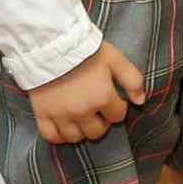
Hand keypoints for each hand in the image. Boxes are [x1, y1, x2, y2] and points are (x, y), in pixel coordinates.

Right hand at [29, 41, 144, 145]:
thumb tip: (140, 100)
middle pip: (96, 132)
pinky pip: (51, 136)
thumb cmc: (85, 52)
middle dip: (102, 123)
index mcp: (102, 97)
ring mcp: (60, 115)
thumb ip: (132, 80)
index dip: (118, 108)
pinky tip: (64, 127)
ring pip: (75, 137)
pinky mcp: (42, 114)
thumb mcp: (116, 60)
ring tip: (83, 118)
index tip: (114, 100)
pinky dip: (59, 136)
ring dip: (82, 131)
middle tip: (99, 111)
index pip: (117, 116)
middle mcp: (82, 111)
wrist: (51, 46)